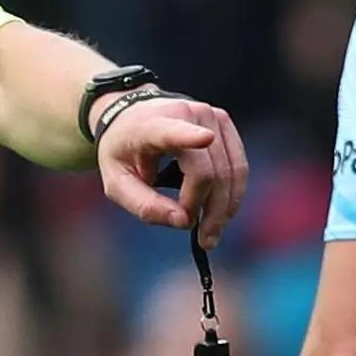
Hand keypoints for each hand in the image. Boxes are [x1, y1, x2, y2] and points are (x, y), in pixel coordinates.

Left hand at [98, 95, 250, 245]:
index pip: (173, 131)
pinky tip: (219, 214)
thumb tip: (184, 221)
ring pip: (232, 171)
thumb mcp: (117, 183)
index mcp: (152, 125)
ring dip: (224, 208)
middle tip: (203, 240)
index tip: (204, 138)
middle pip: (210, 171)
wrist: (133, 116)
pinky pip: (238, 166)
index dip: (189, 136)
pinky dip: (231, 194)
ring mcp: (212, 116)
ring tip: (211, 234)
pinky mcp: (225, 124)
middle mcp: (188, 114)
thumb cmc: (123, 151)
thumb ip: (144, 205)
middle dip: (209, 210)